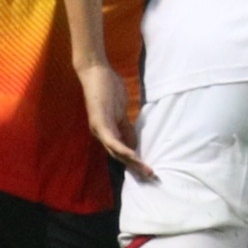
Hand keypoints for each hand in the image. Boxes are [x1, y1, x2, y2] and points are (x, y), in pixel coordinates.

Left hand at [78, 63, 151, 180]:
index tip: (149, 170)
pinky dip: (123, 150)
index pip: (121, 153)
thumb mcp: (120, 111)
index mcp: (107, 132)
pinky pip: (112, 141)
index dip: (134, 162)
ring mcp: (99, 129)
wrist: (95, 71)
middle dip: (136, 168)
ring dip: (132, 163)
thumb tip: (135, 144)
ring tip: (147, 171)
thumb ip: (126, 127)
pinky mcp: (100, 122)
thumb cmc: (107, 87)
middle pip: (119, 157)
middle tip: (151, 177)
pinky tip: (134, 157)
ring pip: (116, 153)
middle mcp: (101, 134)